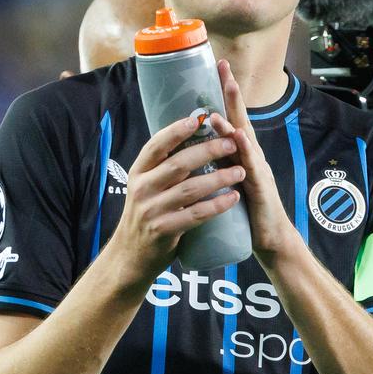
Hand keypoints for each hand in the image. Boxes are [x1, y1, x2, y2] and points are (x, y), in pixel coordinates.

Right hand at [108, 108, 246, 281]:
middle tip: (231, 144)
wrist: (132, 255)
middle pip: (178, 164)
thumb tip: (192, 136)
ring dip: (219, 178)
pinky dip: (217, 205)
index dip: (176, 130)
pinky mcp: (164, 230)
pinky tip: (233, 198)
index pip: (156, 145)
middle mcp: (142, 188)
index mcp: (138, 172)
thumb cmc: (147, 215)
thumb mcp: (147, 187)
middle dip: (208, 151)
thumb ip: (164, 168)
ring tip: (240, 171)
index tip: (198, 118)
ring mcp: (152, 210)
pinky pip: (196, 215)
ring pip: (190, 189)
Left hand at [216, 60, 297, 259]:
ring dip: (234, 118)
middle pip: (241, 119)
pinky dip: (246, 152)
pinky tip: (240, 138)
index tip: (217, 67)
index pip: (231, 119)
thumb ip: (218, 162)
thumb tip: (196, 147)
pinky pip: (253, 168)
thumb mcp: (228, 180)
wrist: (270, 240)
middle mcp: (251, 157)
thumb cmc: (247, 210)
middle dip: (232, 94)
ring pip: (245, 140)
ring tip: (225, 96)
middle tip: (224, 68)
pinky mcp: (261, 190)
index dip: (224, 94)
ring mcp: (258, 171)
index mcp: (241, 154)